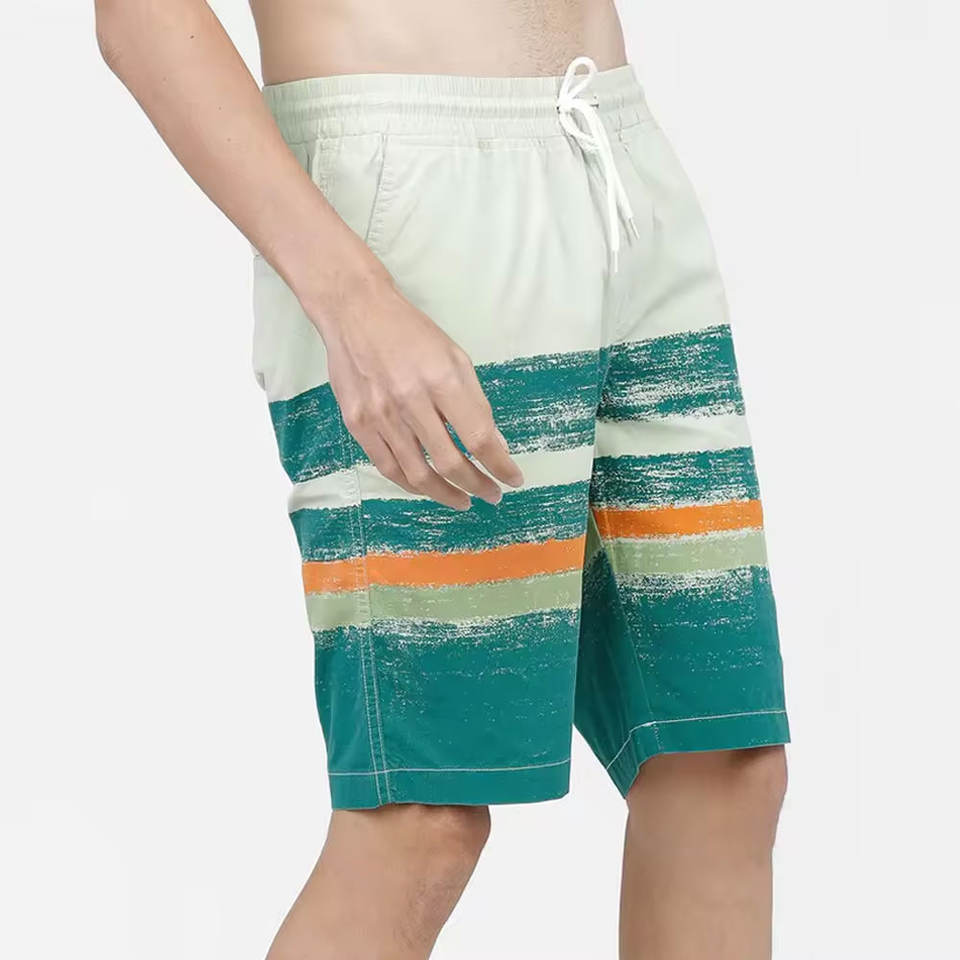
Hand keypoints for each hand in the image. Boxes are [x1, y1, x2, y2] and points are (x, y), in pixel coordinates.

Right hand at [312, 270, 524, 509]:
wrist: (355, 311)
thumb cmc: (410, 332)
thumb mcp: (454, 356)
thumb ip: (475, 401)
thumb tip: (494, 443)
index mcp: (441, 380)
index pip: (478, 438)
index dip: (500, 466)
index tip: (513, 479)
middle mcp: (411, 401)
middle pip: (450, 463)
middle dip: (478, 486)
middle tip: (491, 495)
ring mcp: (380, 415)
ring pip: (417, 475)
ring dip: (446, 494)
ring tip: (463, 500)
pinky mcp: (357, 423)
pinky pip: (388, 467)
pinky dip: (411, 484)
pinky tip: (427, 488)